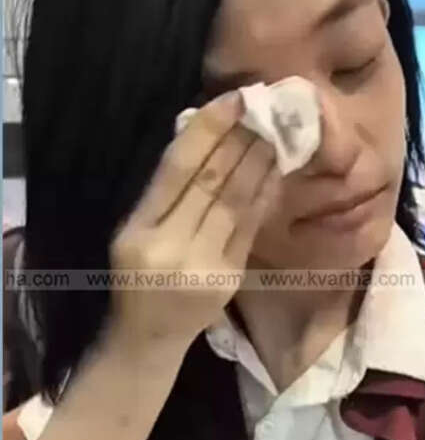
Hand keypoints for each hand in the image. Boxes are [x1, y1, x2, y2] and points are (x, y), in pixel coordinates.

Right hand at [109, 91, 281, 341]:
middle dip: (243, 141)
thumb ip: (164, 192)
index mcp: (138, 231)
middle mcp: (172, 247)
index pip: (178, 170)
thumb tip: (202, 134)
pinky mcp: (231, 277)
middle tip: (266, 108)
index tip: (233, 100)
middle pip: (214, 183)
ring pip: (239, 203)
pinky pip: (252, 227)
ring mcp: (205, 265)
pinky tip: (276, 171)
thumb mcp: (133, 232)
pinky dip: (265, 195)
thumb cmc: (134, 277)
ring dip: (260, 163)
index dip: (209, 131)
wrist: (147, 340)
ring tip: (277, 132)